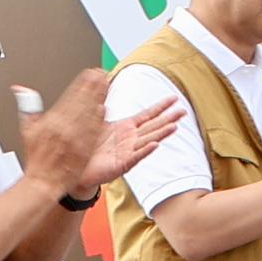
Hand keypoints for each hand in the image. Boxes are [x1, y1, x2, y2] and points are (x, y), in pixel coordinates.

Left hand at [19, 66, 175, 195]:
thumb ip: (102, 109)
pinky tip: (155, 145)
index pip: (148, 115)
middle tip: (183, 111)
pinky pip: (135, 157)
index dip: (161, 107)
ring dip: (162, 134)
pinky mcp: (122, 164)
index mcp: (126, 128)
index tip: (174, 99)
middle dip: (168, 118)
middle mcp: (131, 139)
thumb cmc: (89, 148)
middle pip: (154, 126)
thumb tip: (103, 91)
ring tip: (174, 126)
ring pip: (148, 140)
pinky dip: (145, 151)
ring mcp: (128, 152)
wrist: (78, 169)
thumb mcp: (97, 124)